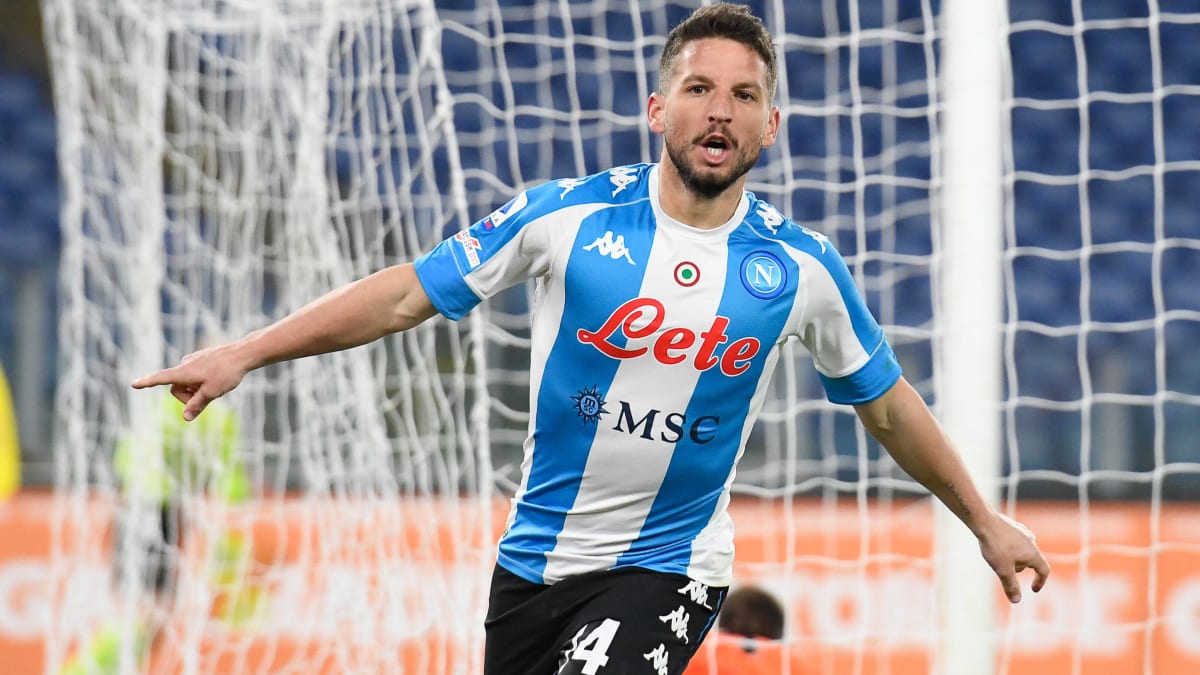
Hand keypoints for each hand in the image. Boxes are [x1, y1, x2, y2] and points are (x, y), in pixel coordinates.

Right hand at [131, 343, 248, 420]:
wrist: (243, 354)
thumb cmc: (227, 373)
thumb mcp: (212, 393)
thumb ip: (197, 405)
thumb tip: (185, 418)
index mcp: (184, 372)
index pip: (160, 378)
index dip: (147, 382)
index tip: (133, 384)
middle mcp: (184, 364)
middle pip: (176, 388)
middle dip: (188, 397)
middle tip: (209, 397)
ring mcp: (192, 361)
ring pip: (187, 383)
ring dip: (197, 389)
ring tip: (216, 386)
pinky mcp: (200, 359)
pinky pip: (195, 376)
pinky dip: (202, 382)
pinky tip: (218, 379)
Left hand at [977, 512, 1049, 602]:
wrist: (984, 521)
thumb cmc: (995, 545)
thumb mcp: (1003, 570)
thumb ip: (1011, 585)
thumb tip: (1016, 600)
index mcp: (1033, 553)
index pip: (1044, 570)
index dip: (1040, 581)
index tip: (1033, 589)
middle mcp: (1031, 541)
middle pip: (1030, 561)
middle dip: (1018, 569)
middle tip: (1002, 569)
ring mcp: (1023, 532)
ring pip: (1022, 551)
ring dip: (1013, 558)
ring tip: (996, 557)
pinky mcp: (1013, 526)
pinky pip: (1014, 541)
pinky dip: (1008, 548)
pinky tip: (995, 546)